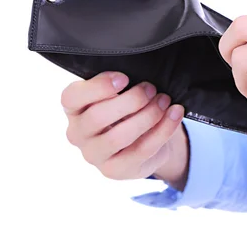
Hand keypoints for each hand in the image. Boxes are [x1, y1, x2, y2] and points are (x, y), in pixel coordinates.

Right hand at [61, 71, 188, 186]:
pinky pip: (142, 150)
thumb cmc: (127, 109)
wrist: (144, 139)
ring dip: (147, 115)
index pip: (72, 97)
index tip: (124, 78)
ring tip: (164, 101)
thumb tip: (141, 76)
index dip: (97, 87)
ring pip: (119, 136)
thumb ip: (120, 86)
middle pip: (97, 117)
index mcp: (74, 108)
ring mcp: (95, 155)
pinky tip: (174, 114)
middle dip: (130, 101)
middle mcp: (77, 133)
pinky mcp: (115, 170)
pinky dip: (163, 130)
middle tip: (151, 89)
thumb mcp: (120, 93)